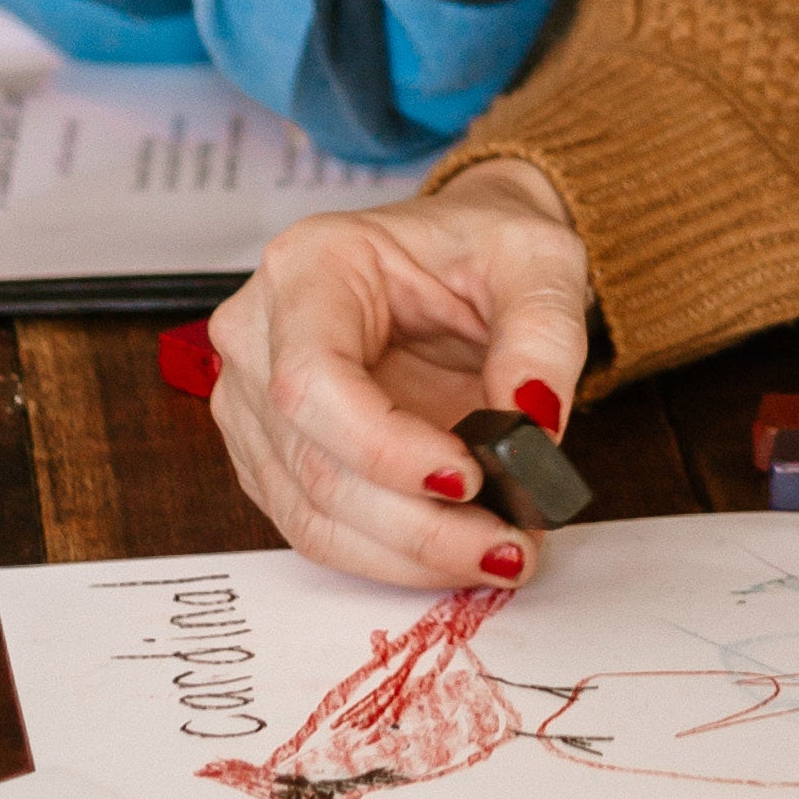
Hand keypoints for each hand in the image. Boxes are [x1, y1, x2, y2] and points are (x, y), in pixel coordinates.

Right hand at [205, 159, 594, 586]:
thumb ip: (542, 335)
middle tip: (510, 542)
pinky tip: (460, 551)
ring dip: (410, 553)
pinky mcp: (276, 456)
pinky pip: (321, 528)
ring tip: (500, 552)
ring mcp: (256, 403)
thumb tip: (531, 425)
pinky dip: (394, 555)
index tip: (471, 476)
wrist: (467, 256)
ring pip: (313, 512)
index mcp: (309, 267)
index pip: (313, 378)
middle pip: (314, 461)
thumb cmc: (484, 244)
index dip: (384, 446)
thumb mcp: (539, 260)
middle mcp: (260, 336)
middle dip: (418, 522)